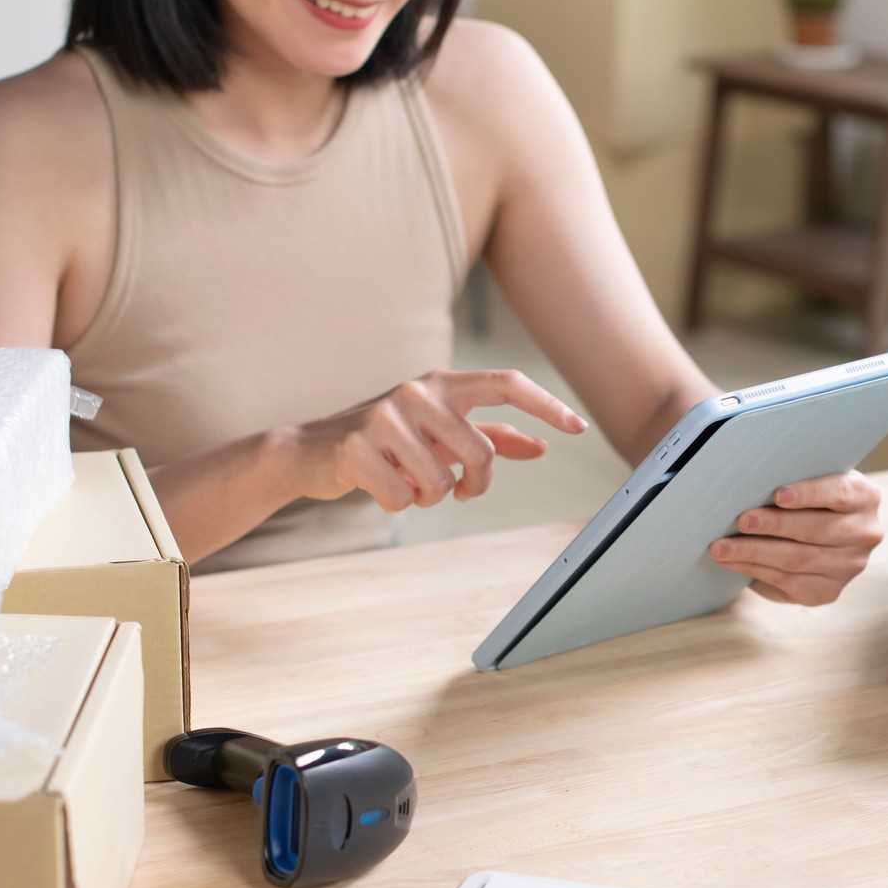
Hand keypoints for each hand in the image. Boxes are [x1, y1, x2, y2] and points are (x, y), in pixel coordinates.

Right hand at [286, 370, 586, 512]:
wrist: (309, 451)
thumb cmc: (384, 443)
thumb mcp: (438, 434)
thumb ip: (489, 437)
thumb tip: (541, 446)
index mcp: (441, 385)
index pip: (506, 384)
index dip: (546, 406)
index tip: (578, 428)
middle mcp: (416, 392)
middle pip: (479, 453)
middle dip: (474, 485)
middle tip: (458, 491)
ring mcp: (384, 417)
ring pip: (440, 482)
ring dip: (428, 496)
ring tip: (404, 481)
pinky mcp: (357, 448)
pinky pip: (402, 498)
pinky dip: (396, 503)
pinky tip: (377, 487)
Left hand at [709, 472, 883, 605]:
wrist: (816, 535)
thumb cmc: (807, 498)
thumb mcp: (811, 480)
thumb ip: (797, 477)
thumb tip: (752, 479)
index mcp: (864, 497)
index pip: (840, 493)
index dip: (809, 494)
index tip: (778, 495)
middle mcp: (864, 533)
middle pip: (816, 530)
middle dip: (774, 525)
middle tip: (742, 520)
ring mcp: (849, 566)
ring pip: (797, 560)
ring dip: (755, 552)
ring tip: (723, 547)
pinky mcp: (828, 591)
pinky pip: (787, 581)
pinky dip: (754, 570)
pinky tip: (732, 562)